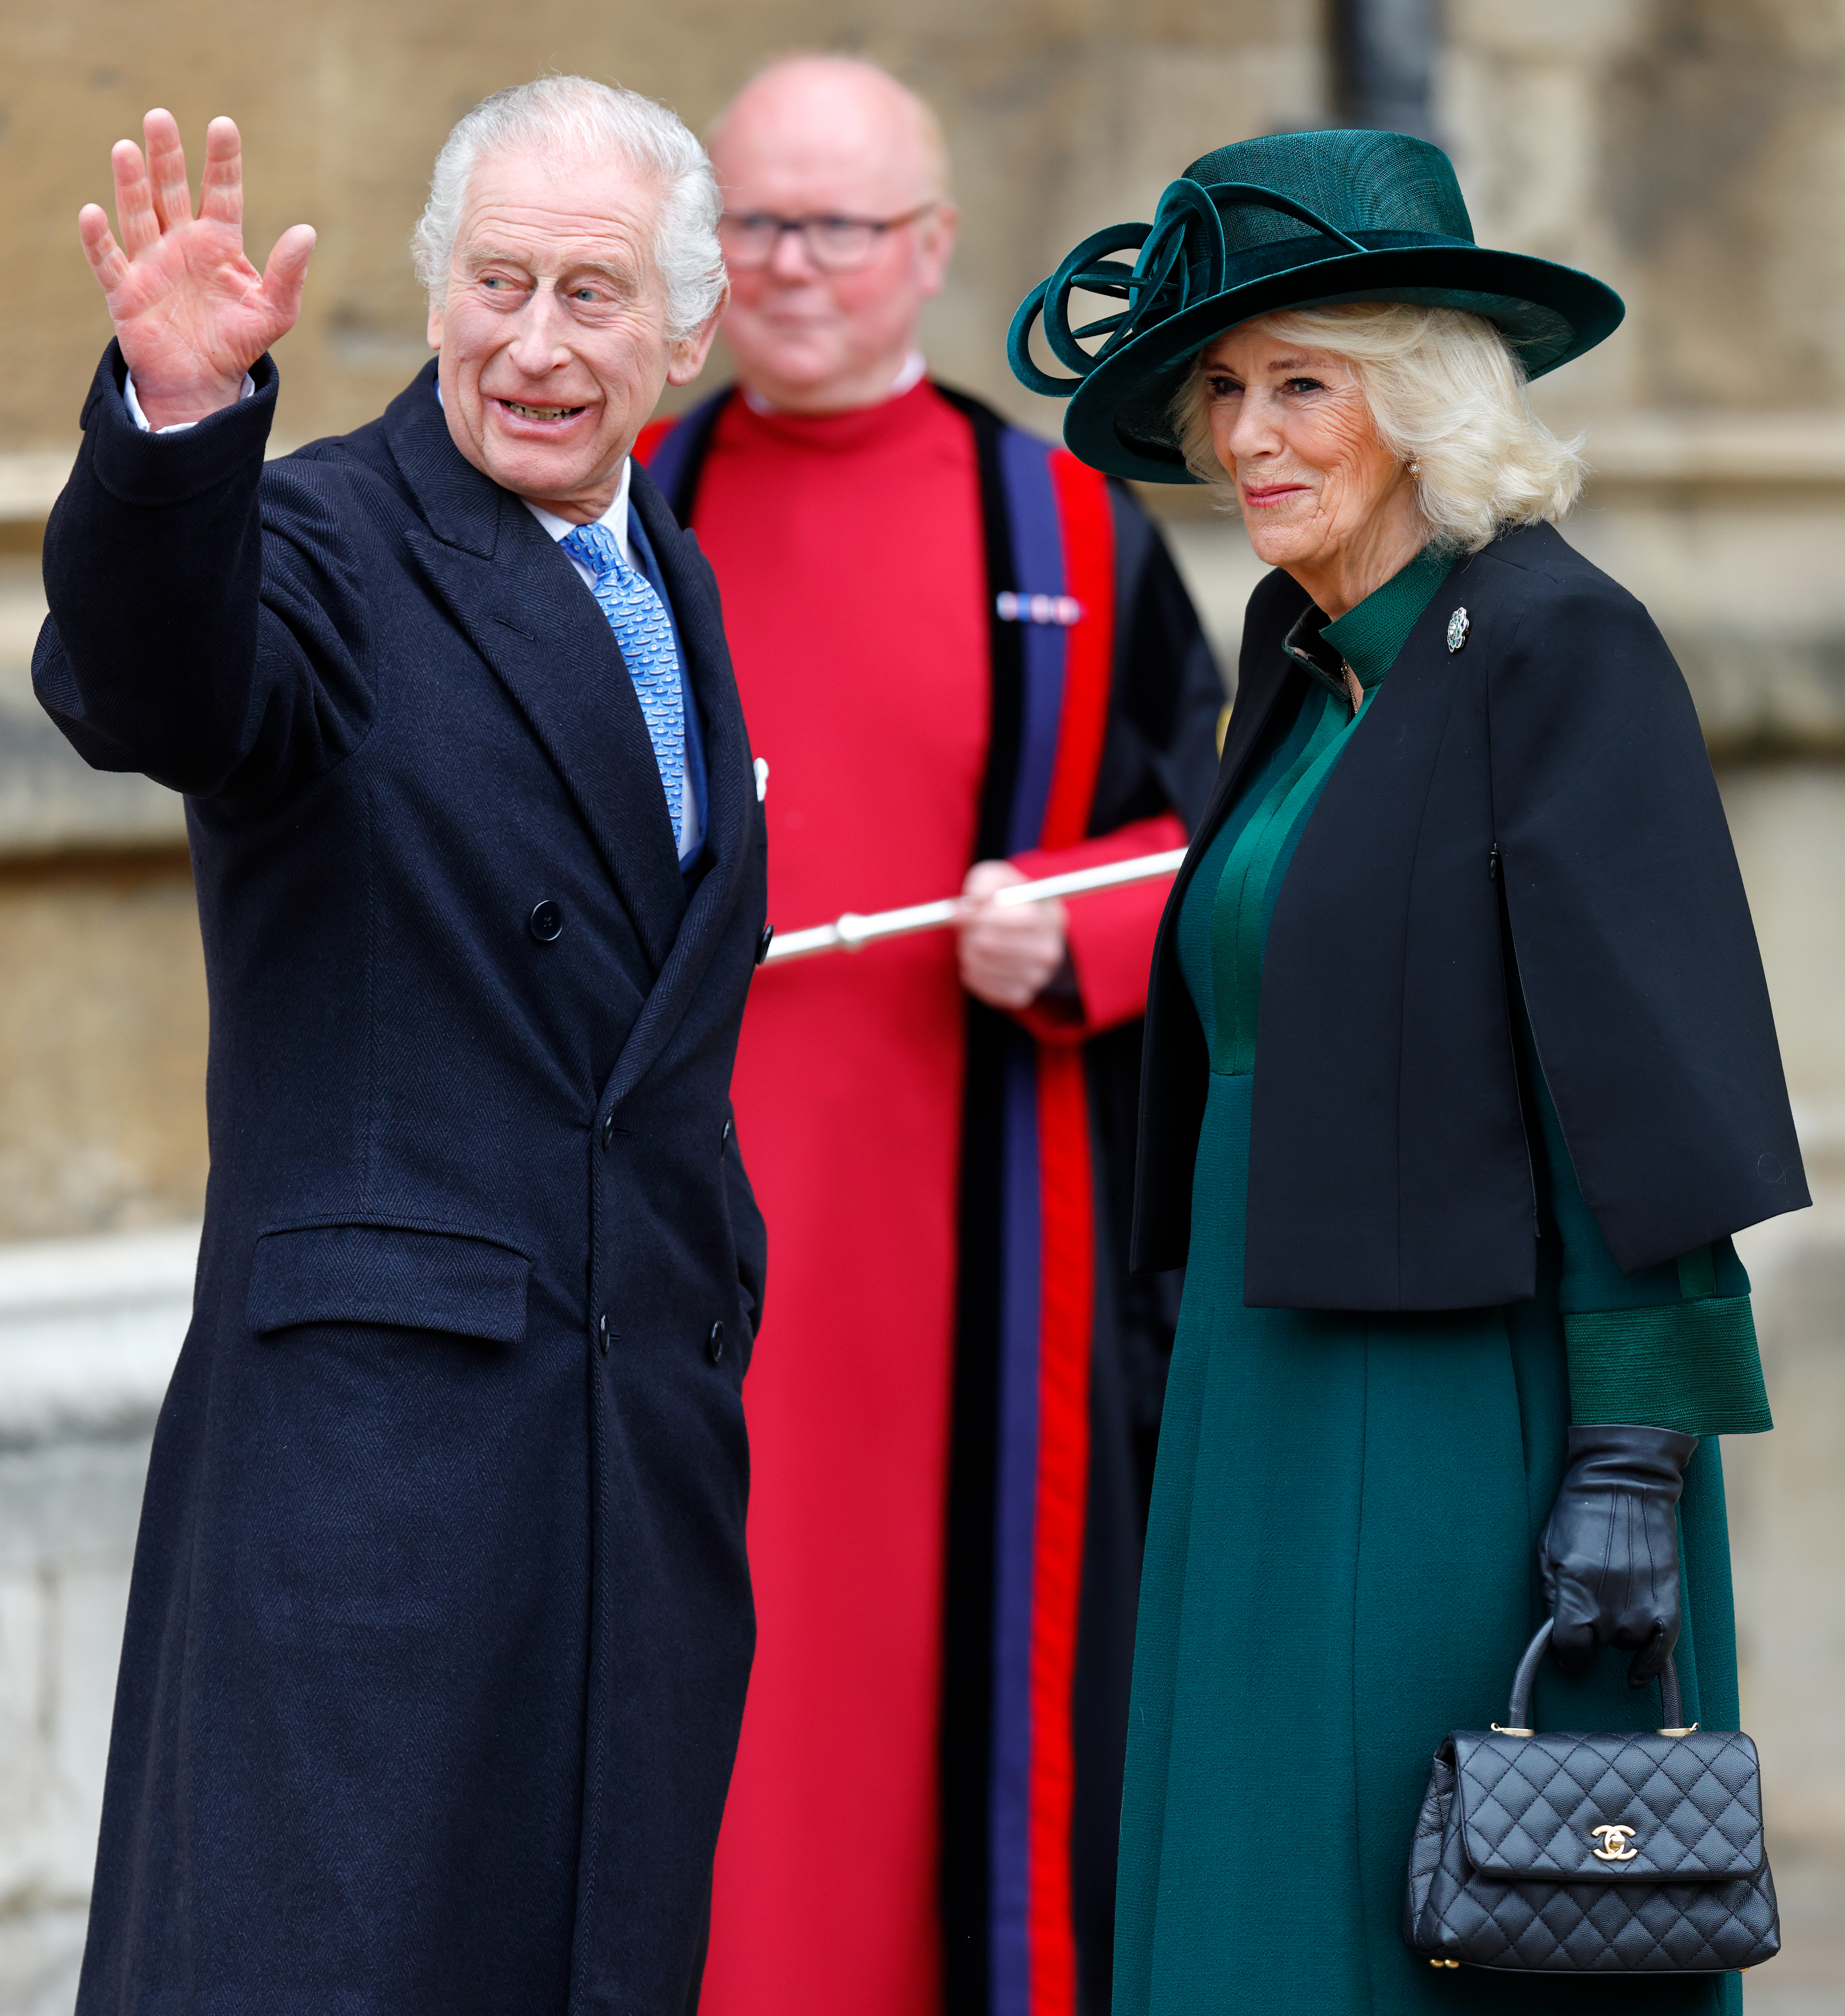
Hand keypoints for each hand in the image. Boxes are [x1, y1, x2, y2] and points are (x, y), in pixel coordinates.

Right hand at [78, 111, 314, 427]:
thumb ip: (289, 274)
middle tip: (159, 117)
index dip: (222, 161)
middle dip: (166, 156)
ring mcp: (151, 264)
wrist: (204, 381)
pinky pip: (109, 262)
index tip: (223, 126)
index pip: (222, 192)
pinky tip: (94, 213)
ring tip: (126, 149)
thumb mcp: (275, 311)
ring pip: (138, 215)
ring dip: (131, 184)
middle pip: (170, 191)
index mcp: (219, 242)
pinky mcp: (126, 292)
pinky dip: (99, 240)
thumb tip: (307, 231)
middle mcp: (181, 243)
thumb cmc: (239, 341)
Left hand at [956, 860, 1067, 1010]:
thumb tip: (972, 902)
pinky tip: (979, 960)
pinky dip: (971, 971)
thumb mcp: (1000, 879)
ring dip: (967, 951)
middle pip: (992, 944)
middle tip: (967, 928)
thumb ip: (985, 882)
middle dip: (969, 933)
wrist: (1027, 936)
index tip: (959, 911)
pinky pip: (981, 985)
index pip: (1020, 918)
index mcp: (1051, 917)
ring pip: (981, 965)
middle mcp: (1049, 950)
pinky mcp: (1020, 996)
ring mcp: (1037, 977)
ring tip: (974, 942)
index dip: (982, 914)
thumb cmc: (1009, 901)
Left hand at [1537, 1423, 1697, 1686]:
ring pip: (1625, 1643)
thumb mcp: (1548, 1550)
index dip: (1565, 1652)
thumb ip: (1552, 1595)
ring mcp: (1642, 1605)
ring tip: (1614, 1596)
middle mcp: (1610, 1605)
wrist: (1624, 1484)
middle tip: (1589, 1599)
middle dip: (1588, 1632)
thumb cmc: (1578, 1514)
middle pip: (1596, 1645)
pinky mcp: (1668, 1602)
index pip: (1570, 1647)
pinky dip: (1650, 1665)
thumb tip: (1557, 1633)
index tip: (1565, 1650)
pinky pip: (1661, 1650)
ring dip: (1616, 1631)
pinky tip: (1637, 1676)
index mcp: (1576, 1589)